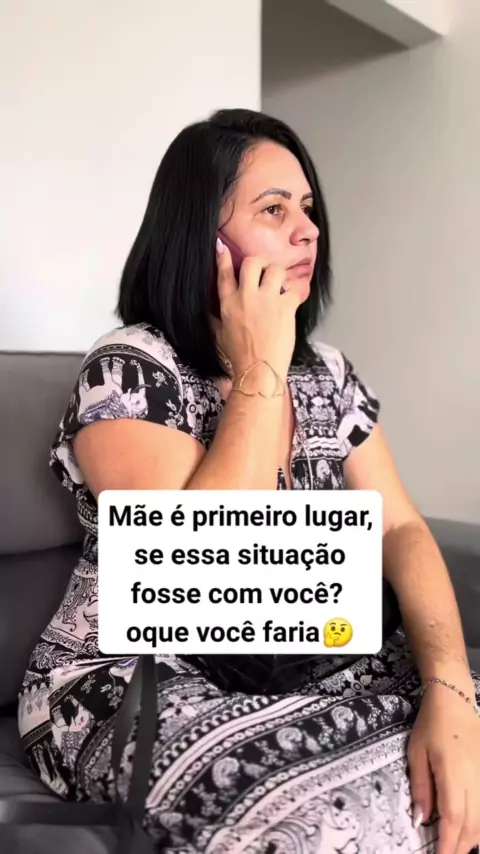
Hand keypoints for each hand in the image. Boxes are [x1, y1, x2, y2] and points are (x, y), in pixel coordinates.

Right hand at [214, 238, 300, 380]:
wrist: (258, 370)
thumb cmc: (239, 357)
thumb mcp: (220, 336)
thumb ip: (217, 320)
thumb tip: (212, 315)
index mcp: (228, 304)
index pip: (224, 273)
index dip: (223, 257)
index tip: (223, 246)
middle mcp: (246, 297)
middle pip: (252, 263)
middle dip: (258, 264)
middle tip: (263, 274)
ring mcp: (267, 300)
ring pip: (275, 269)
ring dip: (278, 276)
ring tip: (279, 287)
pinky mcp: (286, 307)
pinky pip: (295, 289)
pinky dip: (296, 293)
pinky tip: (294, 300)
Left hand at [408, 678, 479, 853]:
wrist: (455, 701)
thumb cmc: (431, 725)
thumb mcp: (416, 752)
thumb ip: (420, 787)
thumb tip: (420, 820)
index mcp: (453, 775)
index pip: (453, 819)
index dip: (448, 844)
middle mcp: (475, 780)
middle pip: (472, 825)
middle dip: (459, 846)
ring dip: (472, 838)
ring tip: (458, 847)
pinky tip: (473, 831)